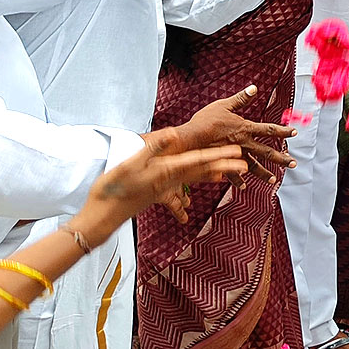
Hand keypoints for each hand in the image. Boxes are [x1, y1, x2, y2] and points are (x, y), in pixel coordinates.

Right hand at [68, 143, 245, 241]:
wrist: (102, 216)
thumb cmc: (113, 188)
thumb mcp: (131, 164)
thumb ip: (153, 148)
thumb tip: (173, 132)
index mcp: (167, 171)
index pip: (199, 161)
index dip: (219, 156)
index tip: (237, 154)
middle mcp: (170, 180)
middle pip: (202, 171)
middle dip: (224, 167)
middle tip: (246, 165)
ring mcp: (164, 188)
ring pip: (193, 180)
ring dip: (211, 174)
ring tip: (228, 174)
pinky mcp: (157, 193)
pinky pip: (180, 190)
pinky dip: (189, 187)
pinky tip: (198, 190)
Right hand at [150, 86, 295, 186]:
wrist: (189, 138)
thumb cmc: (205, 120)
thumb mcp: (224, 105)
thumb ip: (241, 99)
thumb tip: (254, 88)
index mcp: (245, 129)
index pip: (269, 130)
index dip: (283, 131)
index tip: (295, 133)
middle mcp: (243, 144)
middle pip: (266, 152)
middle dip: (281, 158)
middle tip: (294, 164)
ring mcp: (233, 155)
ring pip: (253, 166)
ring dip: (263, 173)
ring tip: (273, 180)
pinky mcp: (222, 163)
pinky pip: (232, 174)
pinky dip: (238, 180)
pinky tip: (244, 186)